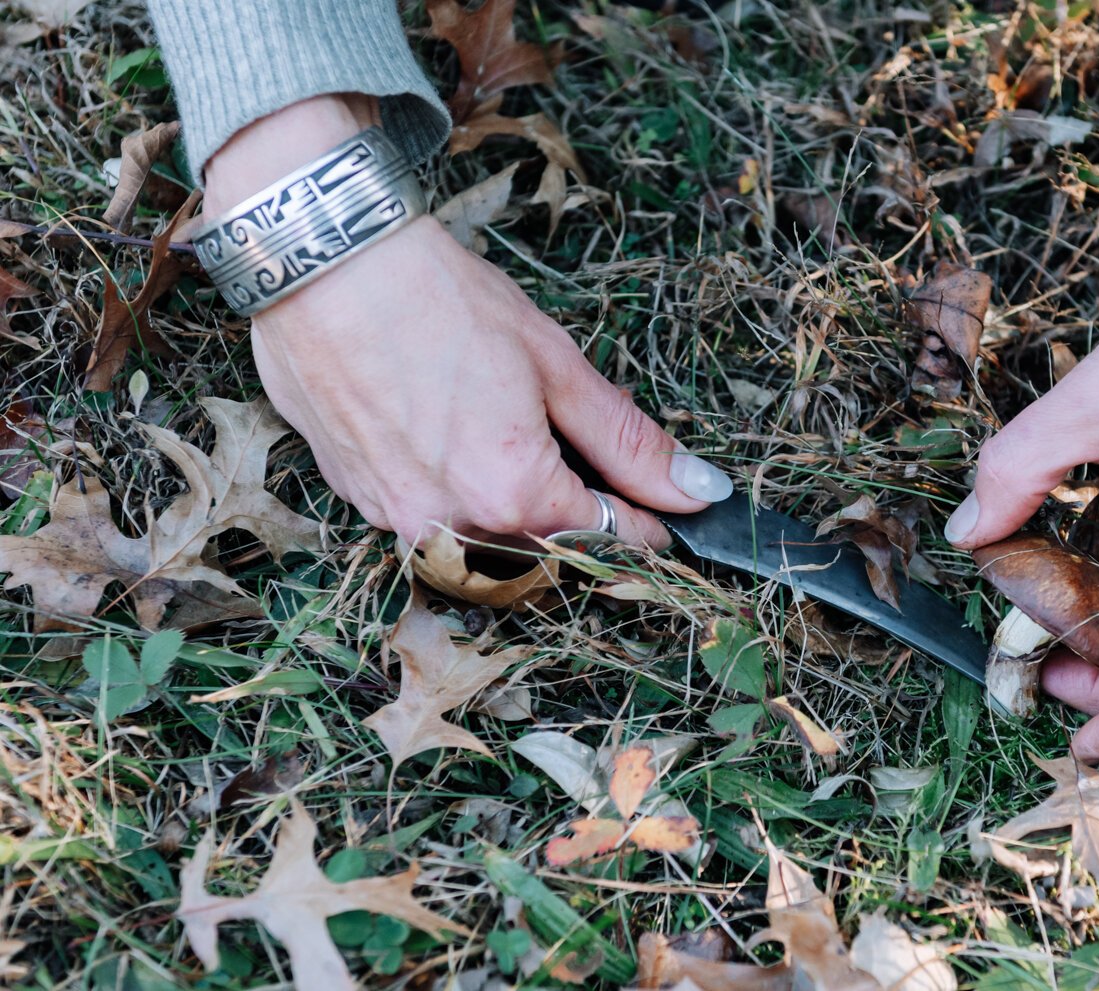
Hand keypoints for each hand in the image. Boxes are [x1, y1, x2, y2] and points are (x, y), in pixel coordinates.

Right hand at [203, 97, 731, 546]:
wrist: (320, 260)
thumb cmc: (439, 299)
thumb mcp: (557, 365)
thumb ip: (629, 442)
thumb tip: (700, 493)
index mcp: (515, 494)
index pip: (610, 539)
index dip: (648, 523)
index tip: (667, 510)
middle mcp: (454, 526)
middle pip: (548, 548)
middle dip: (580, 513)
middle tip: (584, 452)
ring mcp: (398, 519)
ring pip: (487, 542)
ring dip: (517, 506)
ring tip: (509, 430)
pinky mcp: (357, 499)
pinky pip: (431, 519)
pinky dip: (459, 492)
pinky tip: (453, 430)